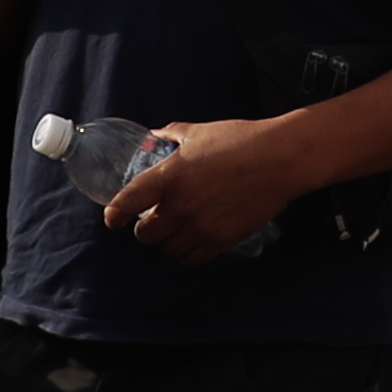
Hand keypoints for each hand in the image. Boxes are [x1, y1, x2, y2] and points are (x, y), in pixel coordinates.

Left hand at [106, 111, 319, 259]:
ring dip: (167, 242)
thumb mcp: (200, 132)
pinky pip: (192, 259)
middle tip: (153, 221)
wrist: (278, 160)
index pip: (128, 203)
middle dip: (145, 229)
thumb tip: (156, 136)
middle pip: (146, 235)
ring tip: (175, 231)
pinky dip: (188, 253)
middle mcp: (178, 206)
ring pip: (168, 249)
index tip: (112, 219)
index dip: (115, 214)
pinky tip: (193, 241)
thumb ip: (173, 135)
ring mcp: (199, 226)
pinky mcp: (219, 240)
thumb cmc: (239, 140)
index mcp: (168, 177)